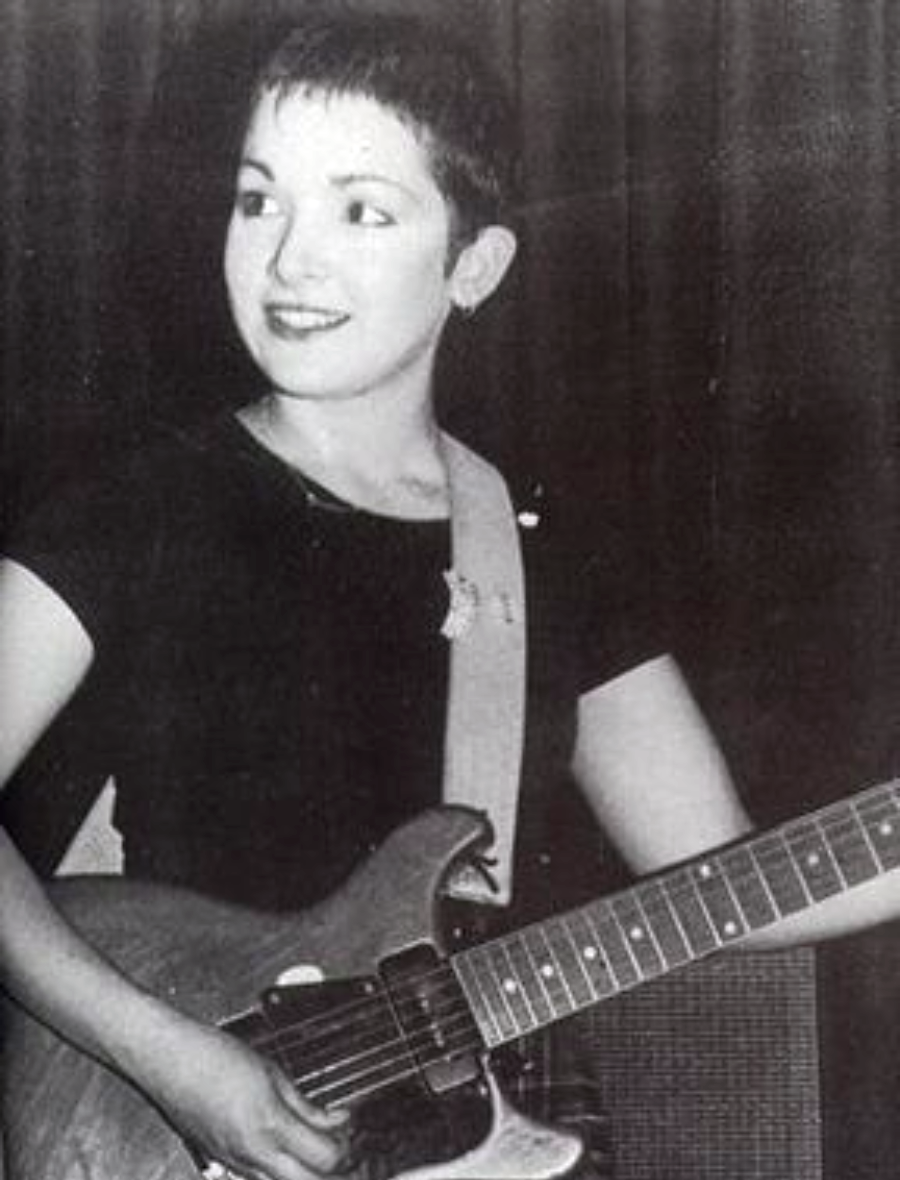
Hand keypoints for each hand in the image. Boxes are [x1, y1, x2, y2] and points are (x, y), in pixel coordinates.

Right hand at [135, 1014, 350, 1179]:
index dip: (343, 1146)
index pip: (324, 1157)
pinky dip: (275, 1171)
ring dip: (300, 1172)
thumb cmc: (213, 1056)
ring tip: (308, 1147)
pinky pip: (256, 1179)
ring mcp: (233, 1163)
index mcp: (269, 1125)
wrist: (169, 1060)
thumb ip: (304, 1104)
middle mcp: (251, 1153)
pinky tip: (279, 1148)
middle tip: (335, 1144)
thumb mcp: (272, 1072)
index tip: (345, 1127)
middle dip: (327, 1169)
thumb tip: (332, 1120)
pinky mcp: (219, 1162)